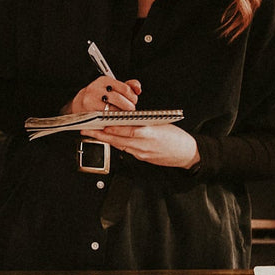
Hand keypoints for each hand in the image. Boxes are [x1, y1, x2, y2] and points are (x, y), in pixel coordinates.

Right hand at [67, 77, 141, 112]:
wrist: (79, 104)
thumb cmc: (99, 96)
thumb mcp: (112, 87)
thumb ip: (128, 86)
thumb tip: (138, 89)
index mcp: (103, 80)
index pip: (125, 88)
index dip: (133, 97)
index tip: (133, 101)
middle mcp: (96, 89)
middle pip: (120, 99)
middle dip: (128, 107)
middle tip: (130, 110)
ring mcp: (91, 101)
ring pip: (113, 110)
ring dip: (121, 114)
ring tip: (122, 114)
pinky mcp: (89, 112)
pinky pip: (106, 118)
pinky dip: (113, 120)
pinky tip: (115, 119)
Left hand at [82, 123, 199, 168]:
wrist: (187, 154)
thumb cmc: (176, 137)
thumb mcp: (161, 124)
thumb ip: (144, 122)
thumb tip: (128, 117)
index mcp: (150, 133)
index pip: (127, 130)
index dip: (113, 128)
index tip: (101, 125)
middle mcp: (144, 145)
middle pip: (118, 140)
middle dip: (101, 135)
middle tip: (87, 130)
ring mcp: (142, 153)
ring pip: (119, 145)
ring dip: (106, 140)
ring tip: (93, 134)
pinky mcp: (142, 158)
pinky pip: (126, 149)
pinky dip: (117, 143)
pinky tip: (109, 140)